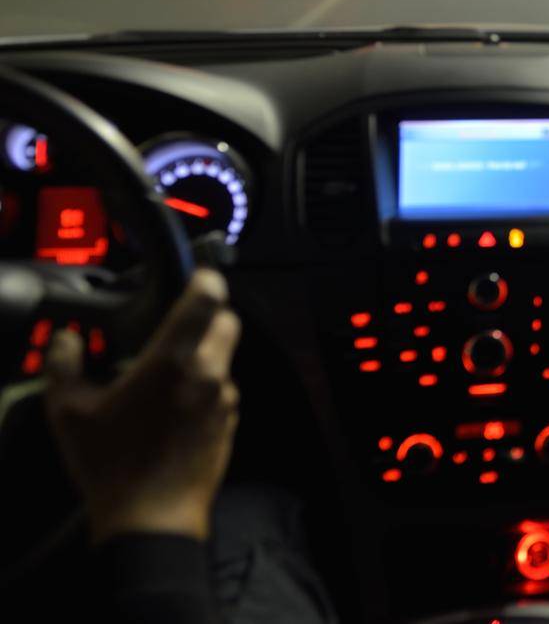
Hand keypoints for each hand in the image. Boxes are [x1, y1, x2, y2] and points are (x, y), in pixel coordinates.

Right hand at [44, 268, 241, 542]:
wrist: (152, 519)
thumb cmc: (110, 464)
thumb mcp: (68, 412)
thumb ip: (65, 364)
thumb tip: (69, 339)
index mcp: (175, 359)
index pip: (209, 297)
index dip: (203, 280)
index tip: (190, 279)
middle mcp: (210, 372)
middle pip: (227, 321)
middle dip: (206, 317)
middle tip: (173, 330)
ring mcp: (225, 400)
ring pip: (224, 358)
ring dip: (203, 357)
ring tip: (162, 378)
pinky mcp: (231, 423)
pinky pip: (222, 390)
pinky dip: (204, 388)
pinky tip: (171, 410)